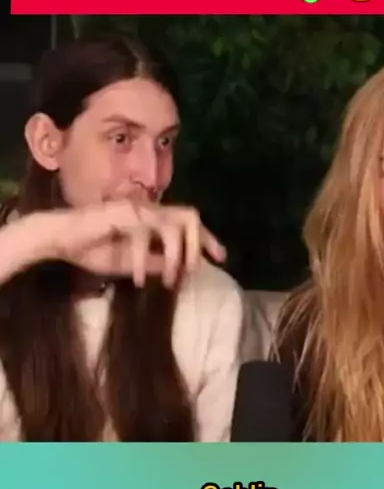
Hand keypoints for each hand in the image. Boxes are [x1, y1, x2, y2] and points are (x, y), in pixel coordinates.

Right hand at [24, 201, 226, 287]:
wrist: (58, 240)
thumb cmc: (90, 249)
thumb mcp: (130, 263)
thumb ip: (155, 263)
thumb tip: (179, 270)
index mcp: (152, 219)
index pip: (188, 222)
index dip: (207, 238)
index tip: (221, 258)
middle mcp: (148, 209)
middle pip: (190, 215)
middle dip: (200, 242)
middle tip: (193, 271)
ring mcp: (136, 209)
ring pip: (174, 224)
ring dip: (177, 253)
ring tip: (170, 279)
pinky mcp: (122, 214)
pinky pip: (144, 235)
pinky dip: (143, 260)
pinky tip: (135, 279)